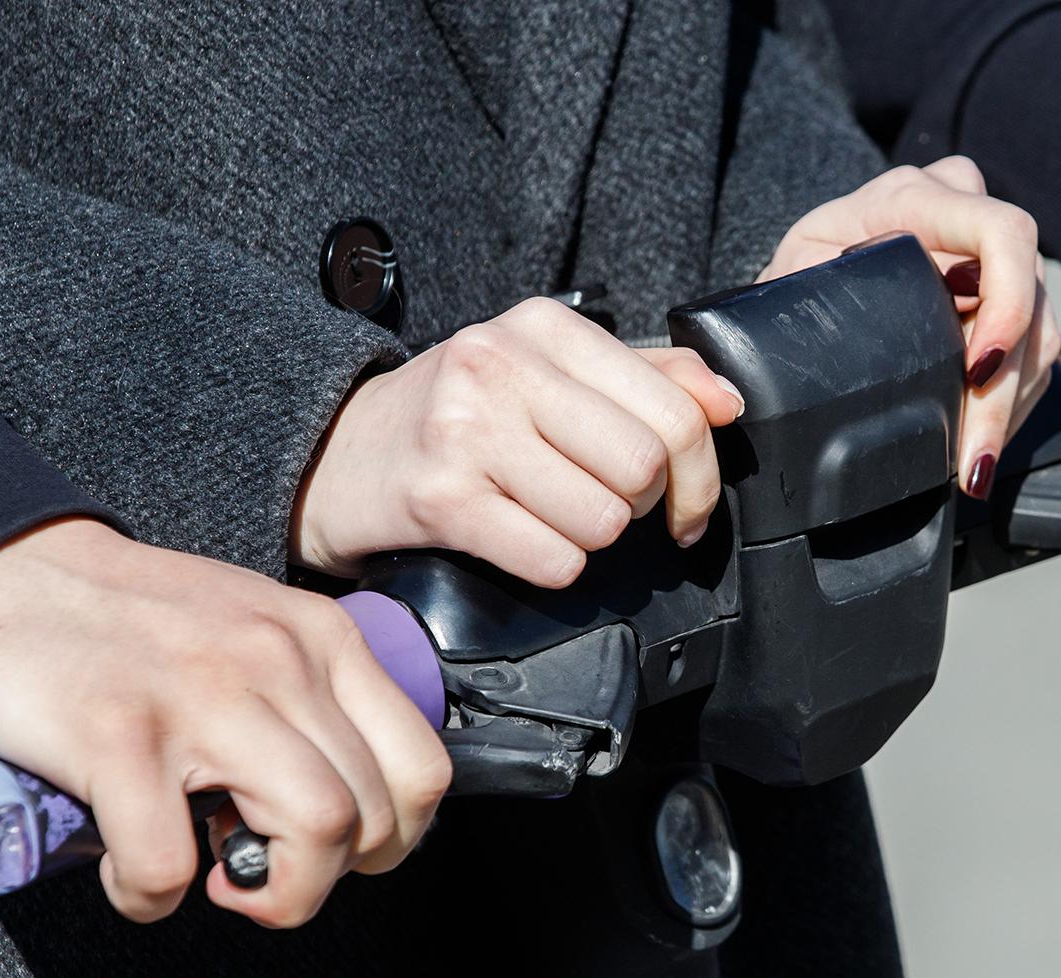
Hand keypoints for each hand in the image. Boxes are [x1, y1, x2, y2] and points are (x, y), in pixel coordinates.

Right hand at [0, 517, 450, 928]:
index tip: (334, 852)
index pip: (422, 768)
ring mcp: (201, 694)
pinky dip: (150, 895)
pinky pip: (170, 863)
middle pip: (375, 816)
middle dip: (326, 879)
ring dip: (273, 895)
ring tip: (216, 881)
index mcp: (319, 638)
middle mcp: (277, 659)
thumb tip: (345, 813)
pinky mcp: (116, 735)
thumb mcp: (251, 634)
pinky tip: (126, 869)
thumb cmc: (122, 625)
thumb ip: (305, 701)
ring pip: (317, 833)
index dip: (391, 839)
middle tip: (261, 872)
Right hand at [293, 297, 744, 586]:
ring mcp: (466, 431)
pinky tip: (519, 541)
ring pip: (604, 519)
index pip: (675, 408)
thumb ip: (643, 377)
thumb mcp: (545, 372)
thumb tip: (726, 401)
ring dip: (590, 539)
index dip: (699, 474)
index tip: (685, 507)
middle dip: (640, 507)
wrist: (335, 454)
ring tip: (549, 518)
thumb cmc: (456, 417)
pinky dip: (551, 567)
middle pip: (645, 467)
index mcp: (543, 326)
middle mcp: (502, 365)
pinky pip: (554, 560)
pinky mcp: (440, 500)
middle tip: (604, 507)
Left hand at [761, 157, 1059, 498]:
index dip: (1007, 301)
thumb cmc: (803, 270)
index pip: (1000, 231)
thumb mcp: (796, 273)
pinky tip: (981, 440)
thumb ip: (817, 289)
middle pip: (1026, 297)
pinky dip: (1013, 400)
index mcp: (914, 198)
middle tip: (972, 458)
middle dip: (1001, 389)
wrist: (824, 262)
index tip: (979, 369)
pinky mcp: (1010, 290)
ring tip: (974, 465)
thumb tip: (846, 334)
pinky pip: (1036, 348)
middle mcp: (968, 213)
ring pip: (1038, 332)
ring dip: (1010, 407)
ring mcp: (997, 251)